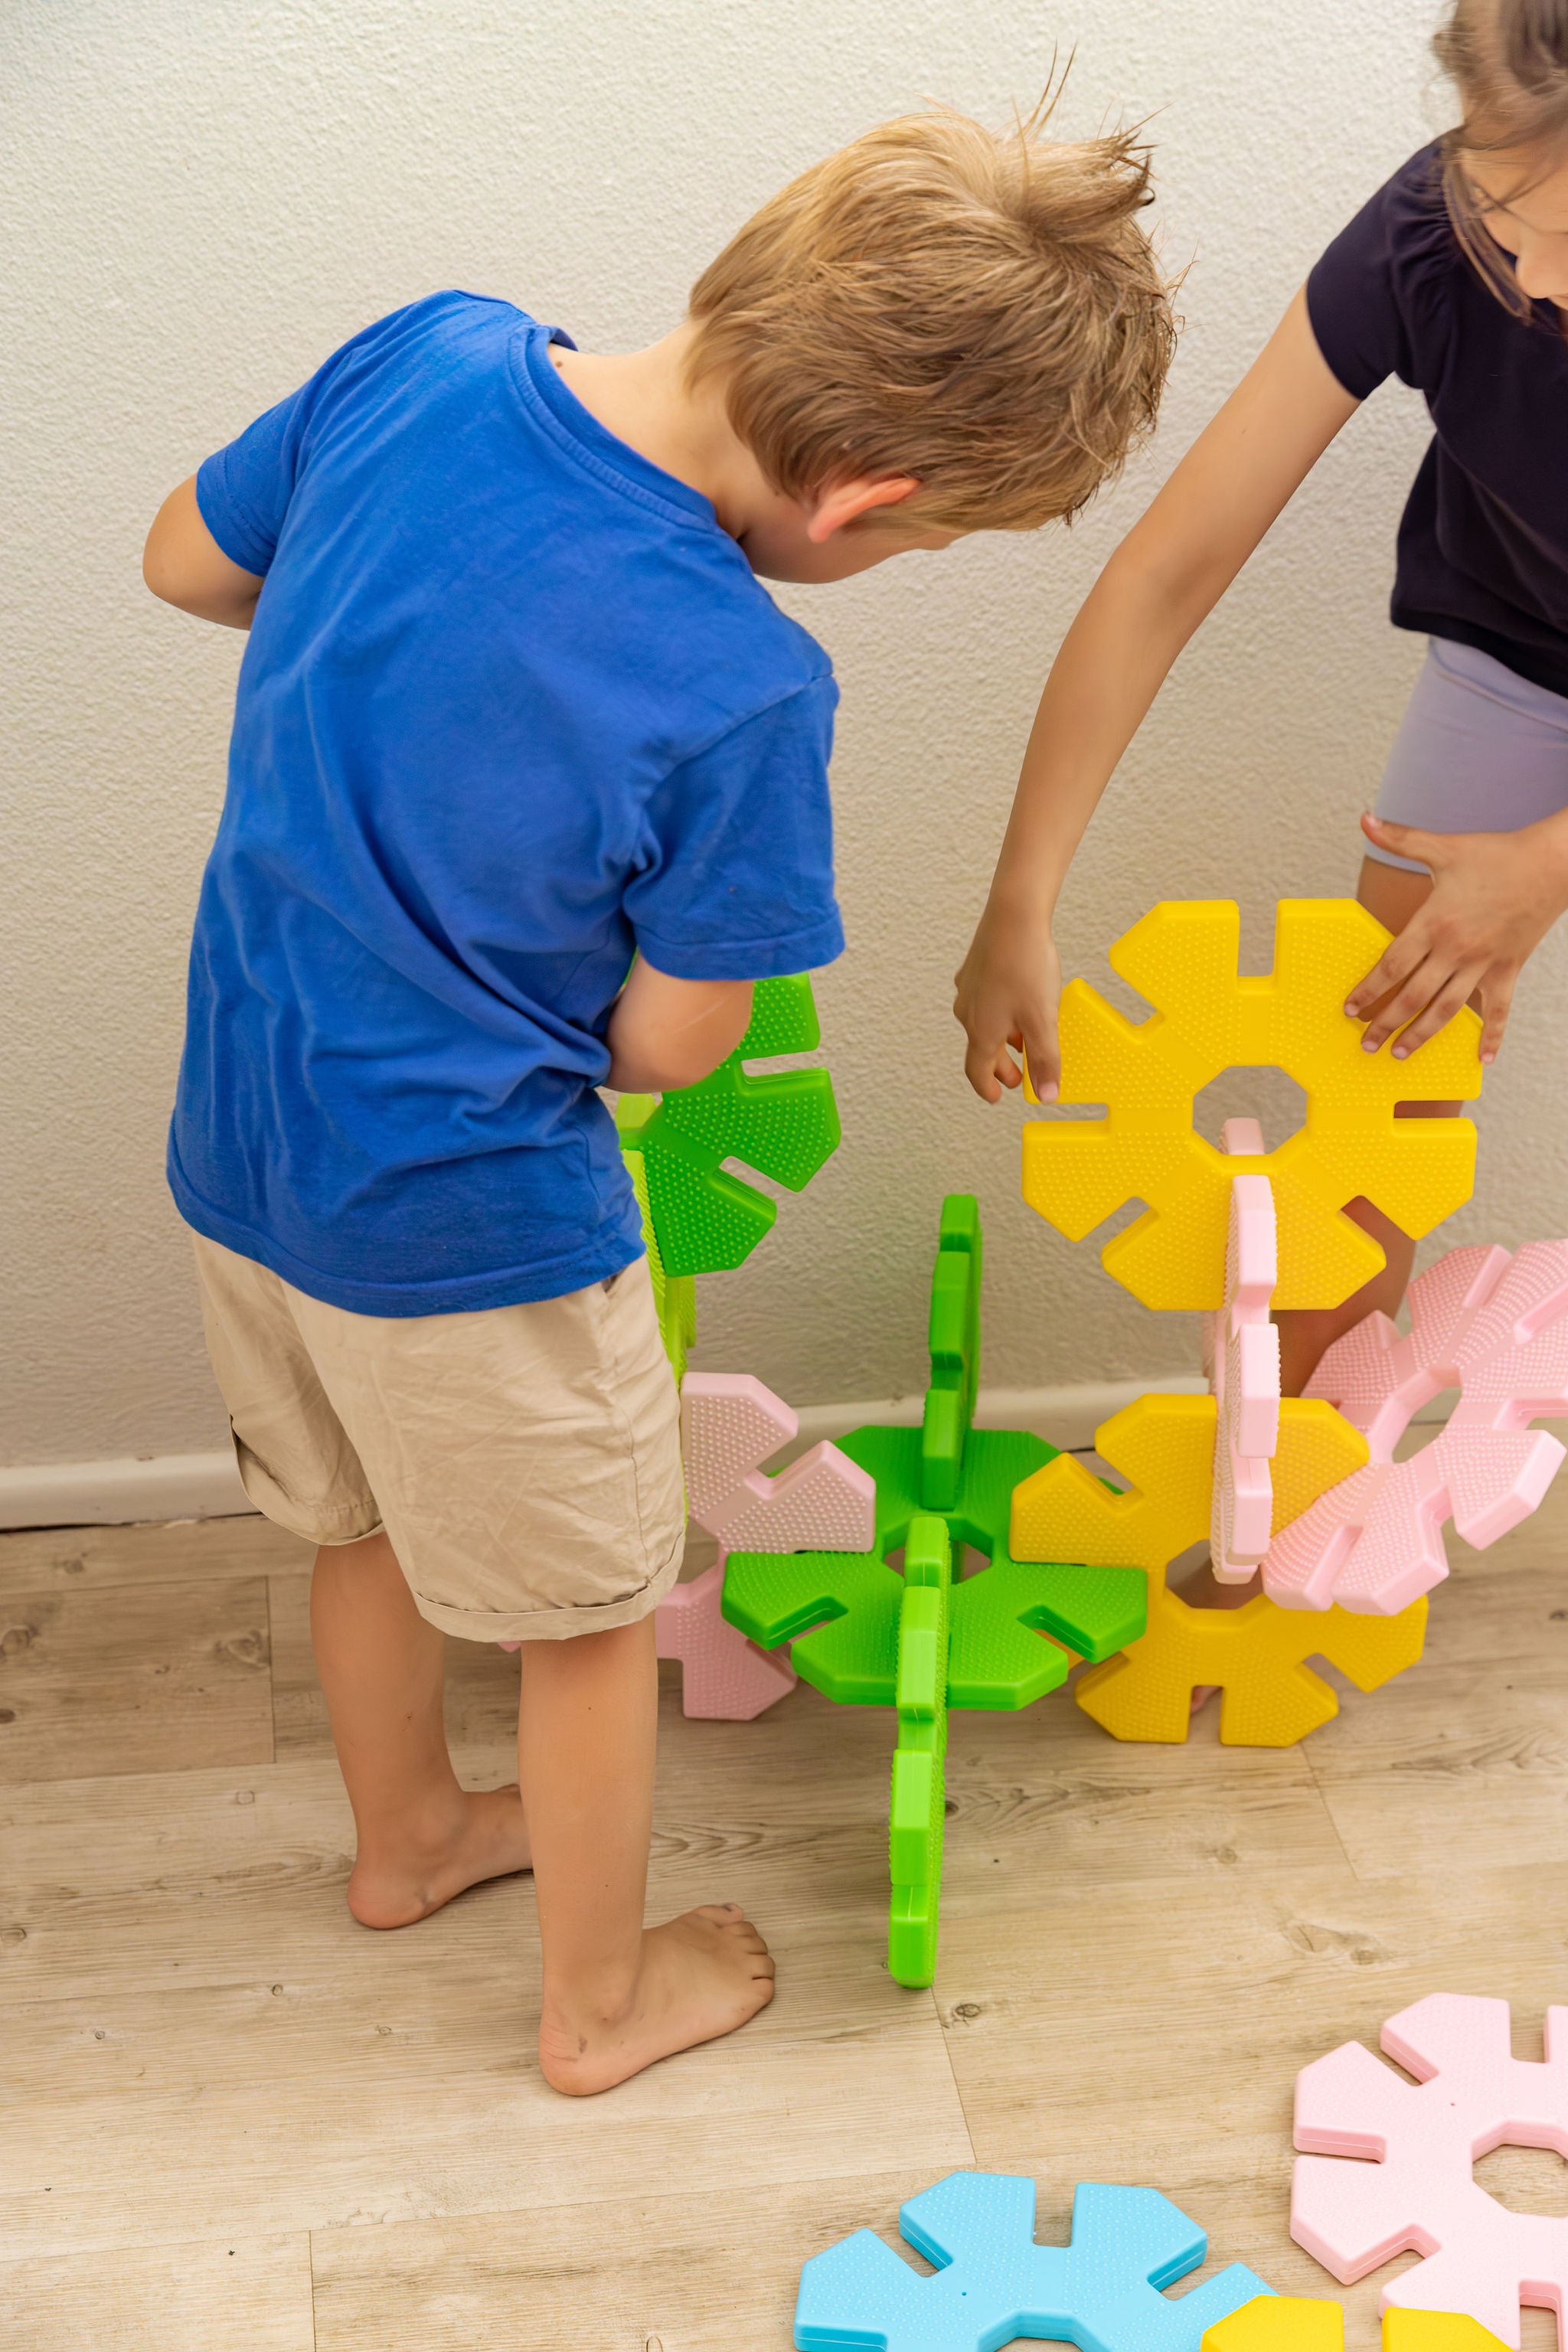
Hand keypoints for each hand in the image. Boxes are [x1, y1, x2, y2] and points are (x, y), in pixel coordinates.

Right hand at [954, 896, 1062, 1103]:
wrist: (1013, 915)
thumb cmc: (1026, 967)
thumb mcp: (1043, 1020)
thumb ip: (1045, 1060)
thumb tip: (1048, 1095)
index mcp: (981, 1031)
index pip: (977, 1071)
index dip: (988, 1088)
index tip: (998, 1097)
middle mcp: (968, 1013)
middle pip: (981, 1049)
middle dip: (1000, 1066)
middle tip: (1019, 1075)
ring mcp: (968, 990)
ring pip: (982, 1024)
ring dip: (1001, 1038)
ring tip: (1022, 1039)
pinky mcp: (974, 969)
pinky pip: (984, 1001)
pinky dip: (999, 1013)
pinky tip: (1016, 1001)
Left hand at [1346, 809, 1567, 1062]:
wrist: (1552, 863)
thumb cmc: (1497, 854)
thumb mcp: (1444, 846)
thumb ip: (1400, 838)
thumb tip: (1365, 817)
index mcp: (1434, 922)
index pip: (1392, 966)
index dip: (1368, 990)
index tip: (1351, 1009)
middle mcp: (1456, 949)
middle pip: (1413, 996)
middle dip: (1386, 1023)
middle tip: (1366, 1043)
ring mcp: (1484, 963)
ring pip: (1447, 1010)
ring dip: (1421, 1036)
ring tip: (1400, 1055)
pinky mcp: (1508, 969)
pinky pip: (1498, 1010)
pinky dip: (1491, 1036)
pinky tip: (1482, 1059)